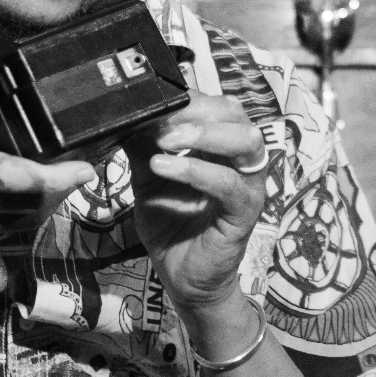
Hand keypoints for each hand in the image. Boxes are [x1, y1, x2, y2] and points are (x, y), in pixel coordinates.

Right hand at [0, 61, 96, 261]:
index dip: (44, 175)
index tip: (80, 168)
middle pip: (24, 199)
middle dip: (60, 186)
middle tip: (83, 169)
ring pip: (22, 217)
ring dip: (48, 199)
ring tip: (66, 178)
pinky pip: (8, 229)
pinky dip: (27, 212)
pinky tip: (36, 195)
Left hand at [122, 93, 267, 314]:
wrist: (182, 278)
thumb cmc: (172, 225)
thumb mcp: (149, 178)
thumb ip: (143, 146)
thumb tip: (127, 114)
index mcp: (221, 146)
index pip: (215, 105)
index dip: (187, 98)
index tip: (151, 103)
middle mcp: (241, 160)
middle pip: (236, 114)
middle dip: (197, 109)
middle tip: (160, 118)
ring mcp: (248, 185)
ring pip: (245, 141)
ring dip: (203, 133)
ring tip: (165, 139)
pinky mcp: (245, 212)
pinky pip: (230, 183)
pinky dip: (197, 170)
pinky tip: (164, 166)